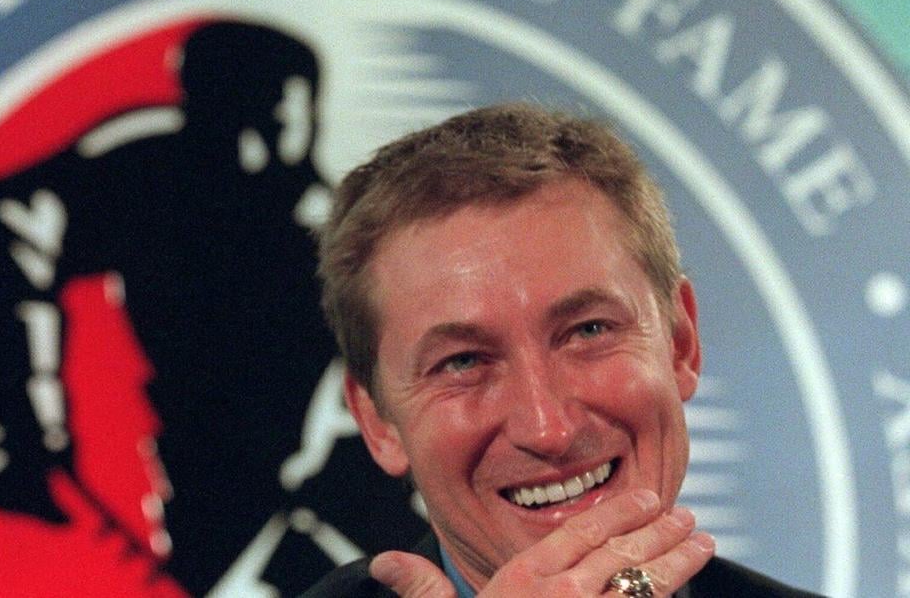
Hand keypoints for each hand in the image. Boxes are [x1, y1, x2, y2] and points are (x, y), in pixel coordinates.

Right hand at [370, 489, 714, 596]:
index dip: (615, 513)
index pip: (577, 534)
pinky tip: (686, 590)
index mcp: (523, 582)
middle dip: (657, 529)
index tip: (646, 499)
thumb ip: (423, 590)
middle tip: (684, 514)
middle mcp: (563, 596)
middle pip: (619, 551)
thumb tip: (384, 562)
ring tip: (702, 542)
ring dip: (678, 558)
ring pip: (646, 581)